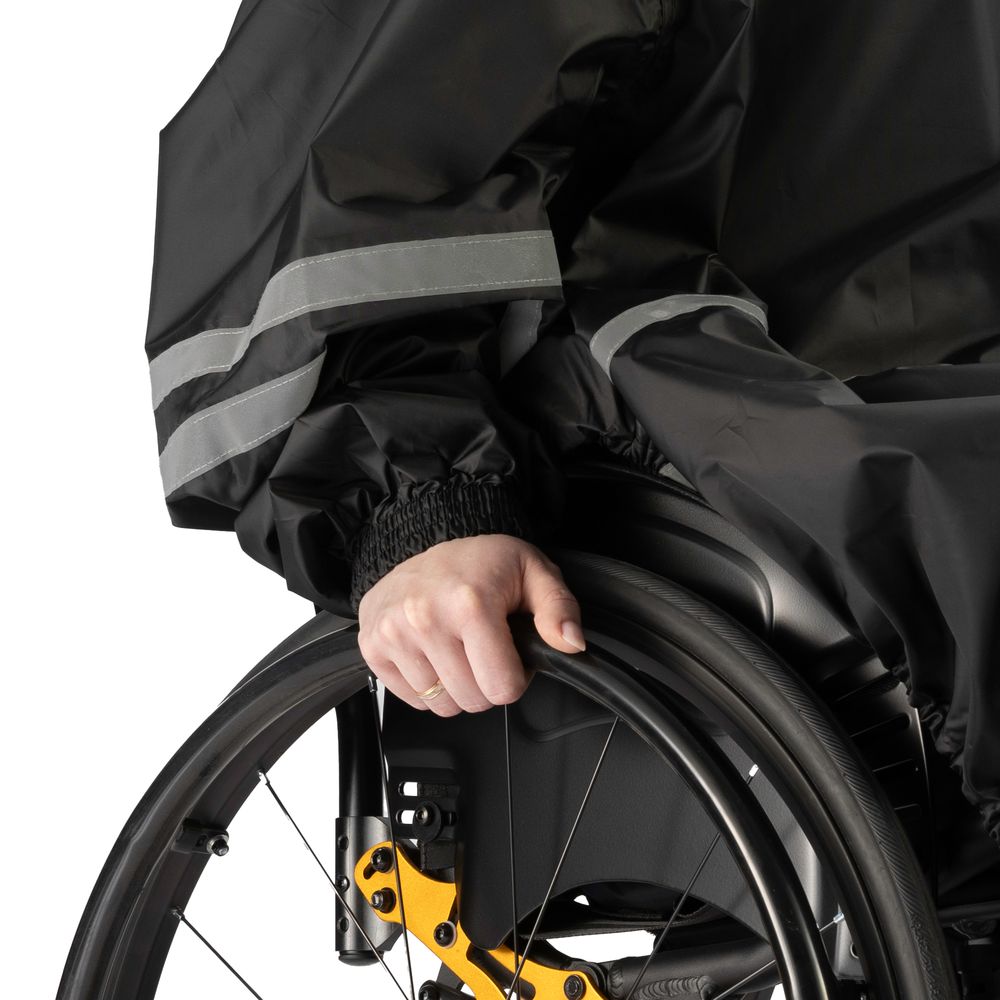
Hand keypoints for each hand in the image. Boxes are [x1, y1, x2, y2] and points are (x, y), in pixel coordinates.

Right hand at [356, 534, 585, 716]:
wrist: (424, 538)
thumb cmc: (481, 561)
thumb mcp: (534, 571)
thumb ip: (559, 609)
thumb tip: (571, 643)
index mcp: (470, 603)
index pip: (502, 687)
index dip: (516, 676)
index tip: (510, 652)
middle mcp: (426, 618)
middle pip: (473, 701)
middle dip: (486, 683)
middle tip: (485, 649)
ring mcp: (394, 633)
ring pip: (440, 705)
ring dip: (456, 687)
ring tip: (458, 649)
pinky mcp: (372, 645)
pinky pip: (410, 699)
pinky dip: (426, 685)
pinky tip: (433, 652)